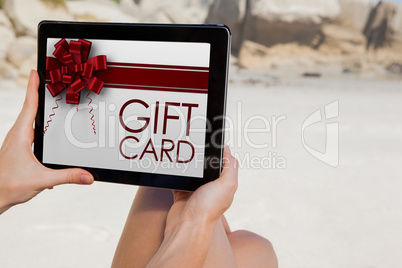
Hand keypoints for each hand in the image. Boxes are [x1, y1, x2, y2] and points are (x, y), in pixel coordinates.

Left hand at [0, 70, 93, 213]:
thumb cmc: (9, 186)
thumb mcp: (42, 180)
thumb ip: (67, 176)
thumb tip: (88, 176)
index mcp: (21, 135)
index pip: (29, 106)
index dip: (32, 87)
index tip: (35, 71)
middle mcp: (17, 135)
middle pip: (28, 107)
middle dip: (36, 91)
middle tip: (44, 77)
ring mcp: (16, 141)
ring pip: (27, 118)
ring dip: (34, 105)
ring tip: (44, 97)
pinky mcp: (18, 148)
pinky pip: (27, 128)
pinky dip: (34, 120)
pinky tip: (41, 126)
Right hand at [146, 147, 237, 267]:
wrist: (187, 226)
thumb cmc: (208, 208)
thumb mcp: (227, 185)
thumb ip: (230, 167)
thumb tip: (227, 150)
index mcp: (224, 185)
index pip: (226, 164)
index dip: (222, 153)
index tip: (213, 141)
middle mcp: (212, 188)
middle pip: (209, 167)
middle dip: (204, 156)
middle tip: (197, 144)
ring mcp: (196, 192)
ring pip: (193, 173)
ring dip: (189, 164)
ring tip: (185, 152)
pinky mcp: (182, 195)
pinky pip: (179, 180)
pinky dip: (176, 174)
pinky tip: (174, 165)